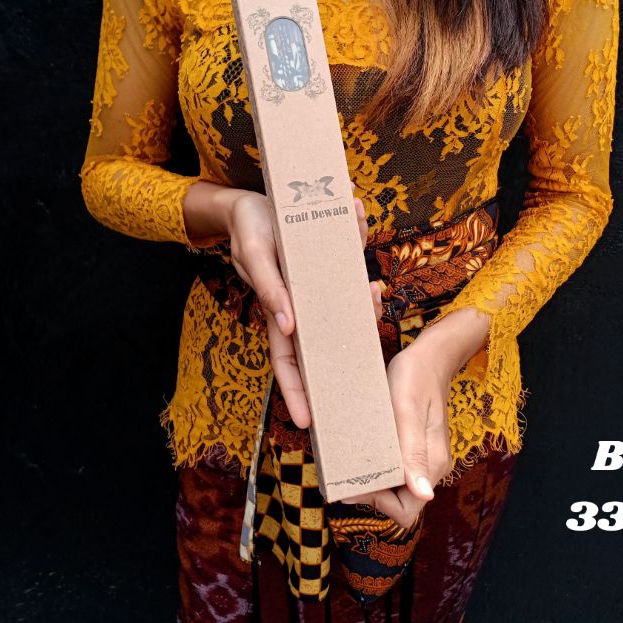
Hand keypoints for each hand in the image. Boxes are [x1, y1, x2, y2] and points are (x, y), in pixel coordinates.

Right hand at [227, 182, 382, 428]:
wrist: (250, 200)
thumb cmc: (248, 230)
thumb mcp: (255, 255)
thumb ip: (269, 289)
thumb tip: (287, 326)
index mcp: (280, 311)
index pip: (288, 362)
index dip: (296, 392)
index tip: (306, 422)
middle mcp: (303, 302)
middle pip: (330, 335)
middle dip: (350, 346)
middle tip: (369, 360)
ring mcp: (319, 281)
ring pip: (347, 299)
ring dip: (363, 295)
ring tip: (374, 292)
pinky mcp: (329, 257)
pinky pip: (350, 257)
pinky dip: (358, 238)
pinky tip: (360, 219)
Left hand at [342, 309, 490, 527]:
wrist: (430, 355)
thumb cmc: (416, 377)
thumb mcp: (408, 410)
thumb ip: (413, 450)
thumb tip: (424, 495)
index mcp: (432, 464)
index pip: (406, 510)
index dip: (377, 502)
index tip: (352, 481)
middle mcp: (431, 467)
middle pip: (398, 501)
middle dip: (370, 492)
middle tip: (343, 470)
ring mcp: (423, 457)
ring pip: (395, 485)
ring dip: (371, 478)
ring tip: (347, 458)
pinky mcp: (414, 446)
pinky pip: (394, 467)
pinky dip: (376, 464)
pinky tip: (359, 447)